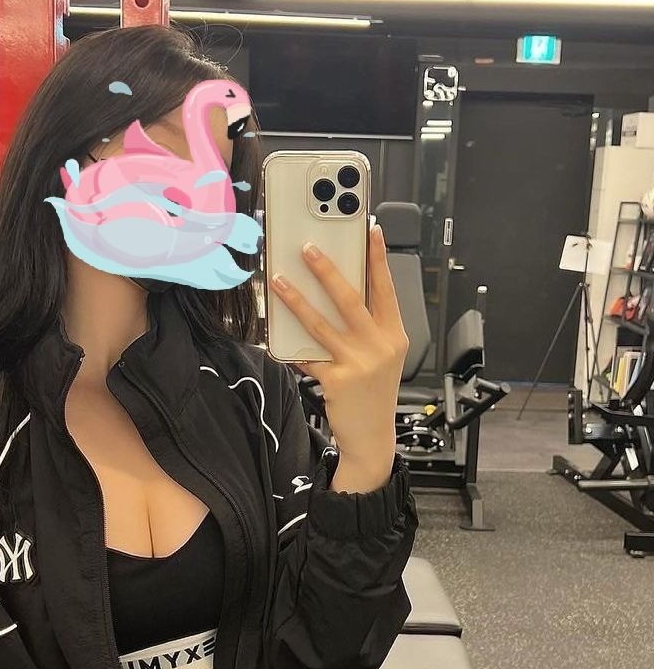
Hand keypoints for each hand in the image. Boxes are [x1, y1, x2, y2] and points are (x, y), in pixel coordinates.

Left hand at [270, 223, 407, 489]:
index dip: (378, 258)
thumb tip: (333, 296)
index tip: (371, 230)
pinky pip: (307, 355)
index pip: (386, 288)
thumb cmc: (373, 394)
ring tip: (279, 280)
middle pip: (350, 298)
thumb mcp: (382, 357)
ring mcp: (359, 363)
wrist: (372, 438)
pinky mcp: (337, 380)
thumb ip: (365, 329)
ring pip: (321, 323)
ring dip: (297, 299)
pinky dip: (290, 345)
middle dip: (327, 269)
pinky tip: (274, 333)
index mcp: (394, 335)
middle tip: (308, 248)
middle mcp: (380, 346)